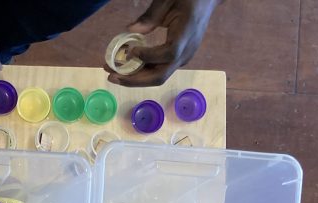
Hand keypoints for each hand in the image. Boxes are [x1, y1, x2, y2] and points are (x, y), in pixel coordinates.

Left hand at [107, 0, 221, 87]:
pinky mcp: (177, 59)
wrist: (206, 2)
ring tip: (113, 73)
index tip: (130, 51)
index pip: (169, 54)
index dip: (148, 56)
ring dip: (134, 78)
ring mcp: (182, 58)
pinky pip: (158, 70)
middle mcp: (186, 52)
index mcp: (186, 35)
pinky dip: (141, 72)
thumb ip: (150, 16)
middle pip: (160, 76)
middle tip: (111, 75)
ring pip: (158, 77)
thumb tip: (130, 30)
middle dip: (134, 79)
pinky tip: (125, 68)